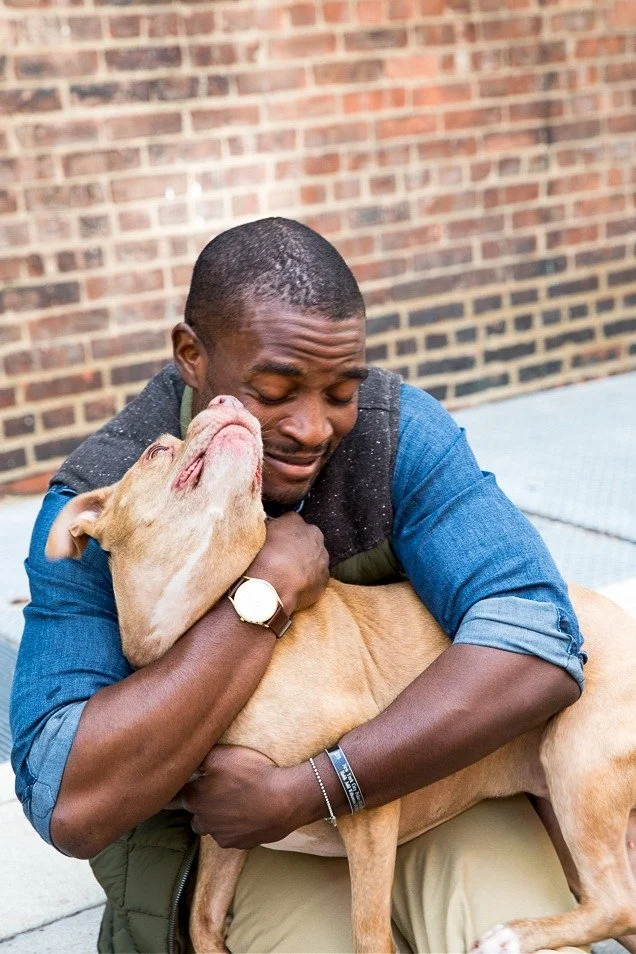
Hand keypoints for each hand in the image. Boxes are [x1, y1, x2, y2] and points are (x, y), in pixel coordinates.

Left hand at [175, 745, 306, 848]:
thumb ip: (199, 758)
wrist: (284, 800)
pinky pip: (232, 835)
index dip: (174, 792)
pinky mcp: (242, 844)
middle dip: (199, 805)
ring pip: (213, 827)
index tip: (173, 789)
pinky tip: (248, 813)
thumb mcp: (220, 755)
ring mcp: (223, 836)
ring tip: (233, 803)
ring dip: (217, 818)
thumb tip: (187, 759)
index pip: (173, 798)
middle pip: (193, 815)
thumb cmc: (251, 774)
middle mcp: (204, 822)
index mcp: (195, 800)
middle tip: (212, 791)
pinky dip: (236, 826)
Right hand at [247, 512, 328, 613]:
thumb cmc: (262, 558)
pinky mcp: (324, 580)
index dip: (284, 533)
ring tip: (288, 574)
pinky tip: (294, 586)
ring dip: (305, 564)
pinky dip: (309, 581)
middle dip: (298, 547)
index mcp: (297, 522)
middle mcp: (315, 537)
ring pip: (315, 559)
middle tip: (283, 558)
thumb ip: (272, 527)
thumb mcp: (261, 532)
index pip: (293, 522)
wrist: (271, 587)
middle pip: (308, 540)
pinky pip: (317, 578)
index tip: (277, 541)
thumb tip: (271, 528)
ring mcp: (322, 559)